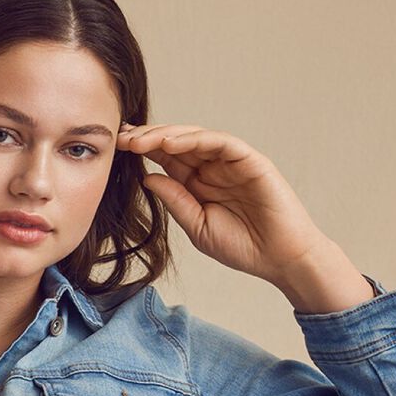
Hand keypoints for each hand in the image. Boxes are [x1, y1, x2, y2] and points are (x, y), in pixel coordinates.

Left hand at [115, 123, 370, 311]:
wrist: (281, 261)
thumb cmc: (243, 247)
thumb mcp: (196, 226)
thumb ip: (174, 200)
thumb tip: (146, 177)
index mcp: (197, 182)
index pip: (165, 158)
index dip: (141, 149)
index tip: (115, 147)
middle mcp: (213, 167)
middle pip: (176, 142)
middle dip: (147, 137)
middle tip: (121, 137)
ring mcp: (232, 163)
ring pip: (196, 137)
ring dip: (166, 135)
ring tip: (140, 139)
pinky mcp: (252, 162)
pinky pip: (222, 143)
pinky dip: (197, 139)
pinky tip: (171, 144)